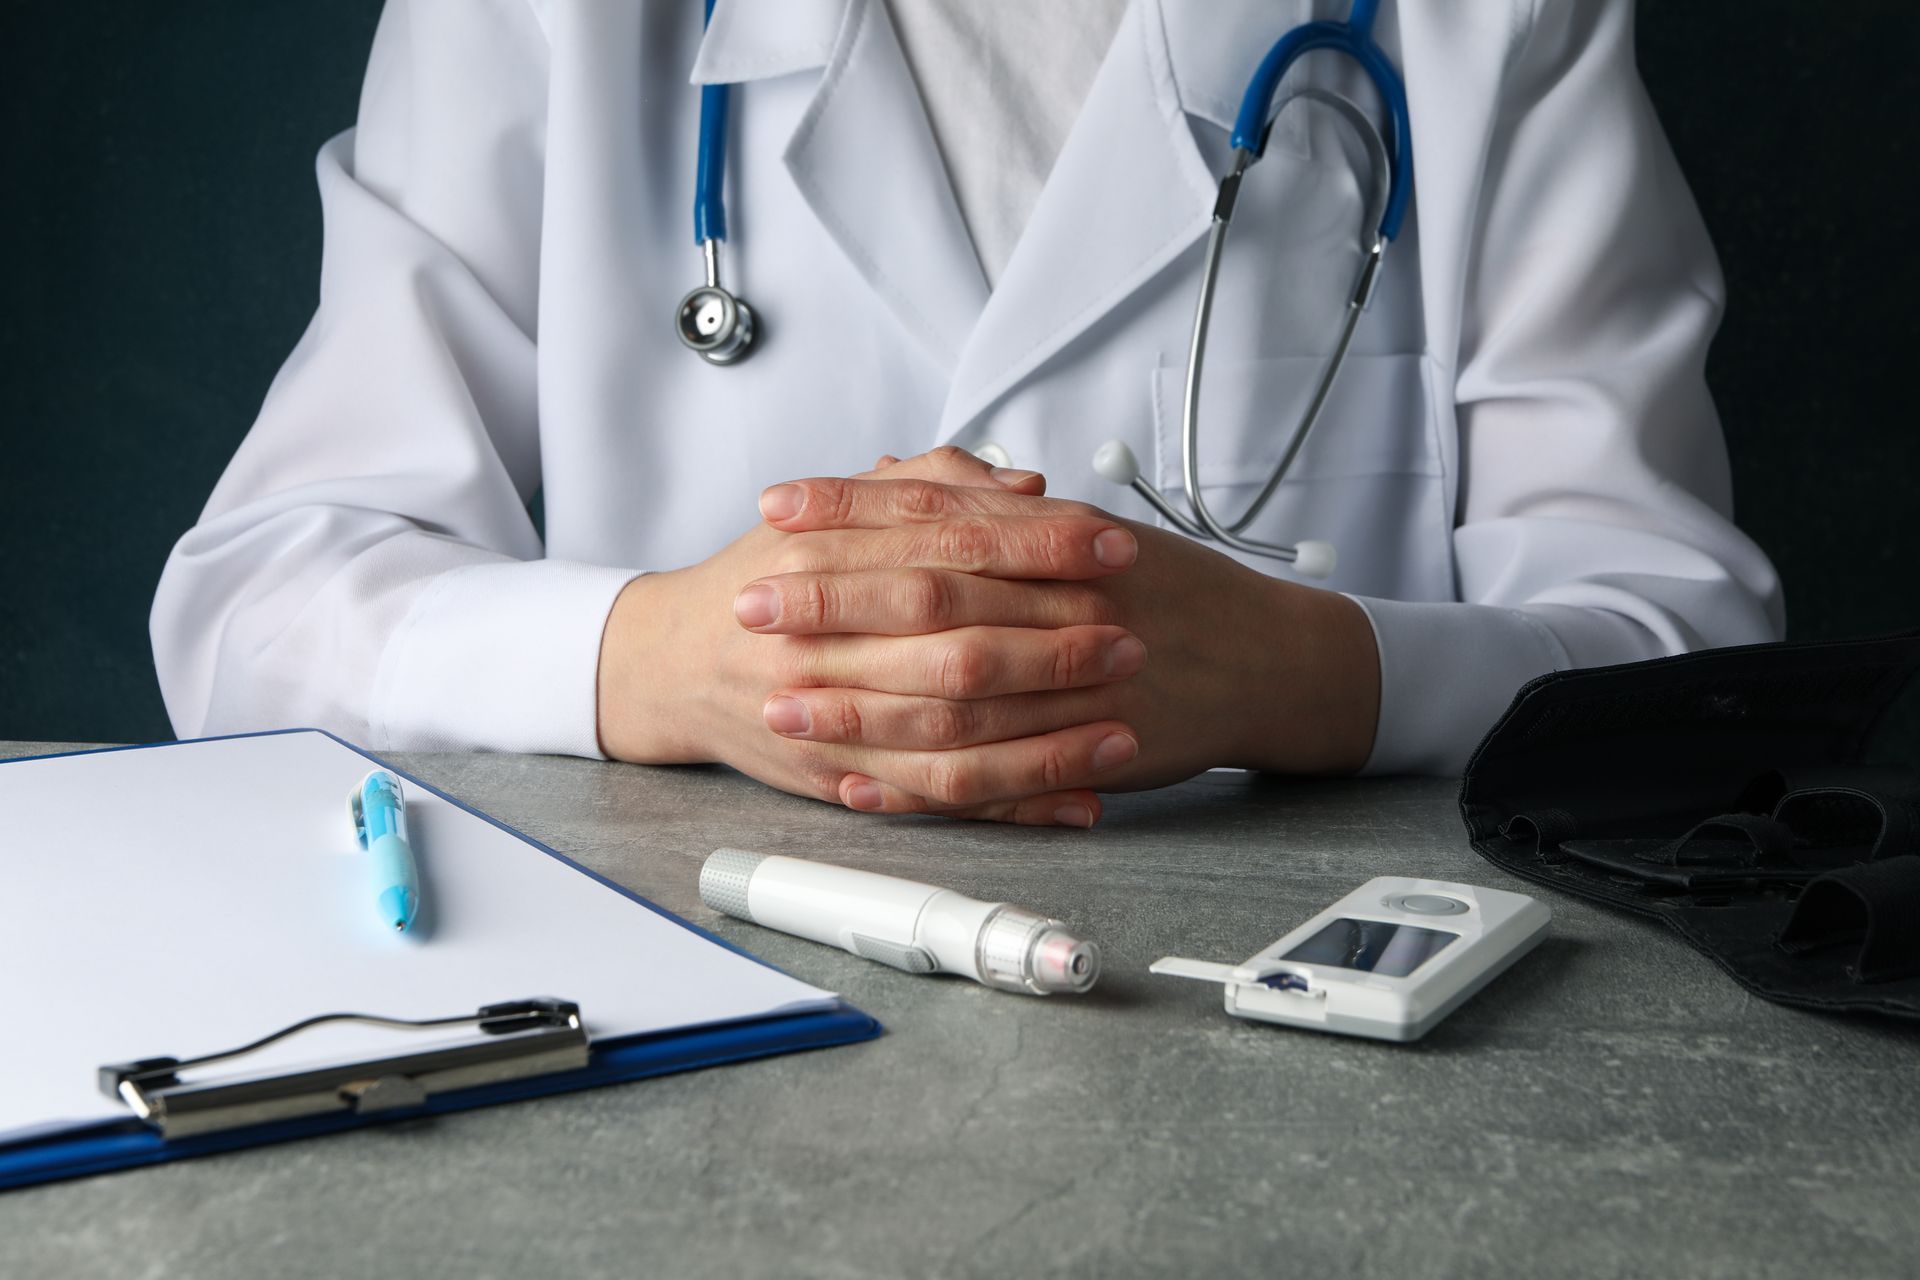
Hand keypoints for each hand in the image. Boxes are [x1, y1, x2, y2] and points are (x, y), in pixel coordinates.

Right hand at [596, 448, 1147, 824]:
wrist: (672, 666)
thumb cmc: (766, 582)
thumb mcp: (828, 511)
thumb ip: (926, 486)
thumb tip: (1024, 486)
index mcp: (820, 558)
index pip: (948, 545)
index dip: (1037, 544)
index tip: (1111, 544)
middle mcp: (821, 641)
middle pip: (954, 645)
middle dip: (1053, 646)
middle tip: (1131, 640)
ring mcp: (829, 719)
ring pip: (952, 736)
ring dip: (1046, 739)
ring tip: (1123, 729)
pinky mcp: (840, 779)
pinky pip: (938, 801)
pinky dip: (1013, 806)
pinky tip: (1078, 801)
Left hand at [745, 470, 1381, 811]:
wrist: (1267, 658)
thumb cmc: (1170, 590)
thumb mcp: (1088, 529)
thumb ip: (996, 510)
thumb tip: (908, 480)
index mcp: (1055, 539)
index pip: (935, 510)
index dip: (850, 507)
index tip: (777, 505)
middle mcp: (1061, 601)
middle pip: (925, 596)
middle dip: (829, 600)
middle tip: (749, 601)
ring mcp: (1073, 681)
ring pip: (946, 695)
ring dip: (854, 702)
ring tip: (778, 703)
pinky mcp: (1083, 750)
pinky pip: (988, 776)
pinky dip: (916, 784)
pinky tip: (858, 783)